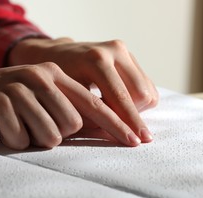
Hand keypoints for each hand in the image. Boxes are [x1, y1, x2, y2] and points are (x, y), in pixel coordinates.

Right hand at [0, 63, 146, 149]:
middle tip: (34, 127)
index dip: (117, 124)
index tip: (137, 142)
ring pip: (49, 133)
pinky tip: (2, 128)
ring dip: (34, 139)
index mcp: (57, 75)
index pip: (96, 103)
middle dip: (57, 135)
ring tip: (18, 126)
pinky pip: (20, 136)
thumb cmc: (8, 105)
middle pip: (73, 123)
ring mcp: (19, 85)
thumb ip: (73, 113)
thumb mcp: (43, 104)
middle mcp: (42, 75)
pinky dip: (14, 141)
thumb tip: (108, 131)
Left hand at [9, 38, 157, 142]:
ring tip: (115, 113)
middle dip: (134, 117)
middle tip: (122, 130)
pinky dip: (137, 100)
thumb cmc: (56, 81)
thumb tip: (111, 135)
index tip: (135, 142)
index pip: (122, 98)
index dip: (128, 122)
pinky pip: (147, 86)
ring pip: (148, 91)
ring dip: (136, 108)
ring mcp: (124, 51)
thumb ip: (89, 117)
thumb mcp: (68, 100)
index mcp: (96, 60)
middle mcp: (114, 50)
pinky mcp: (130, 56)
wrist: (54, 55)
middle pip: (142, 95)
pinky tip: (119, 104)